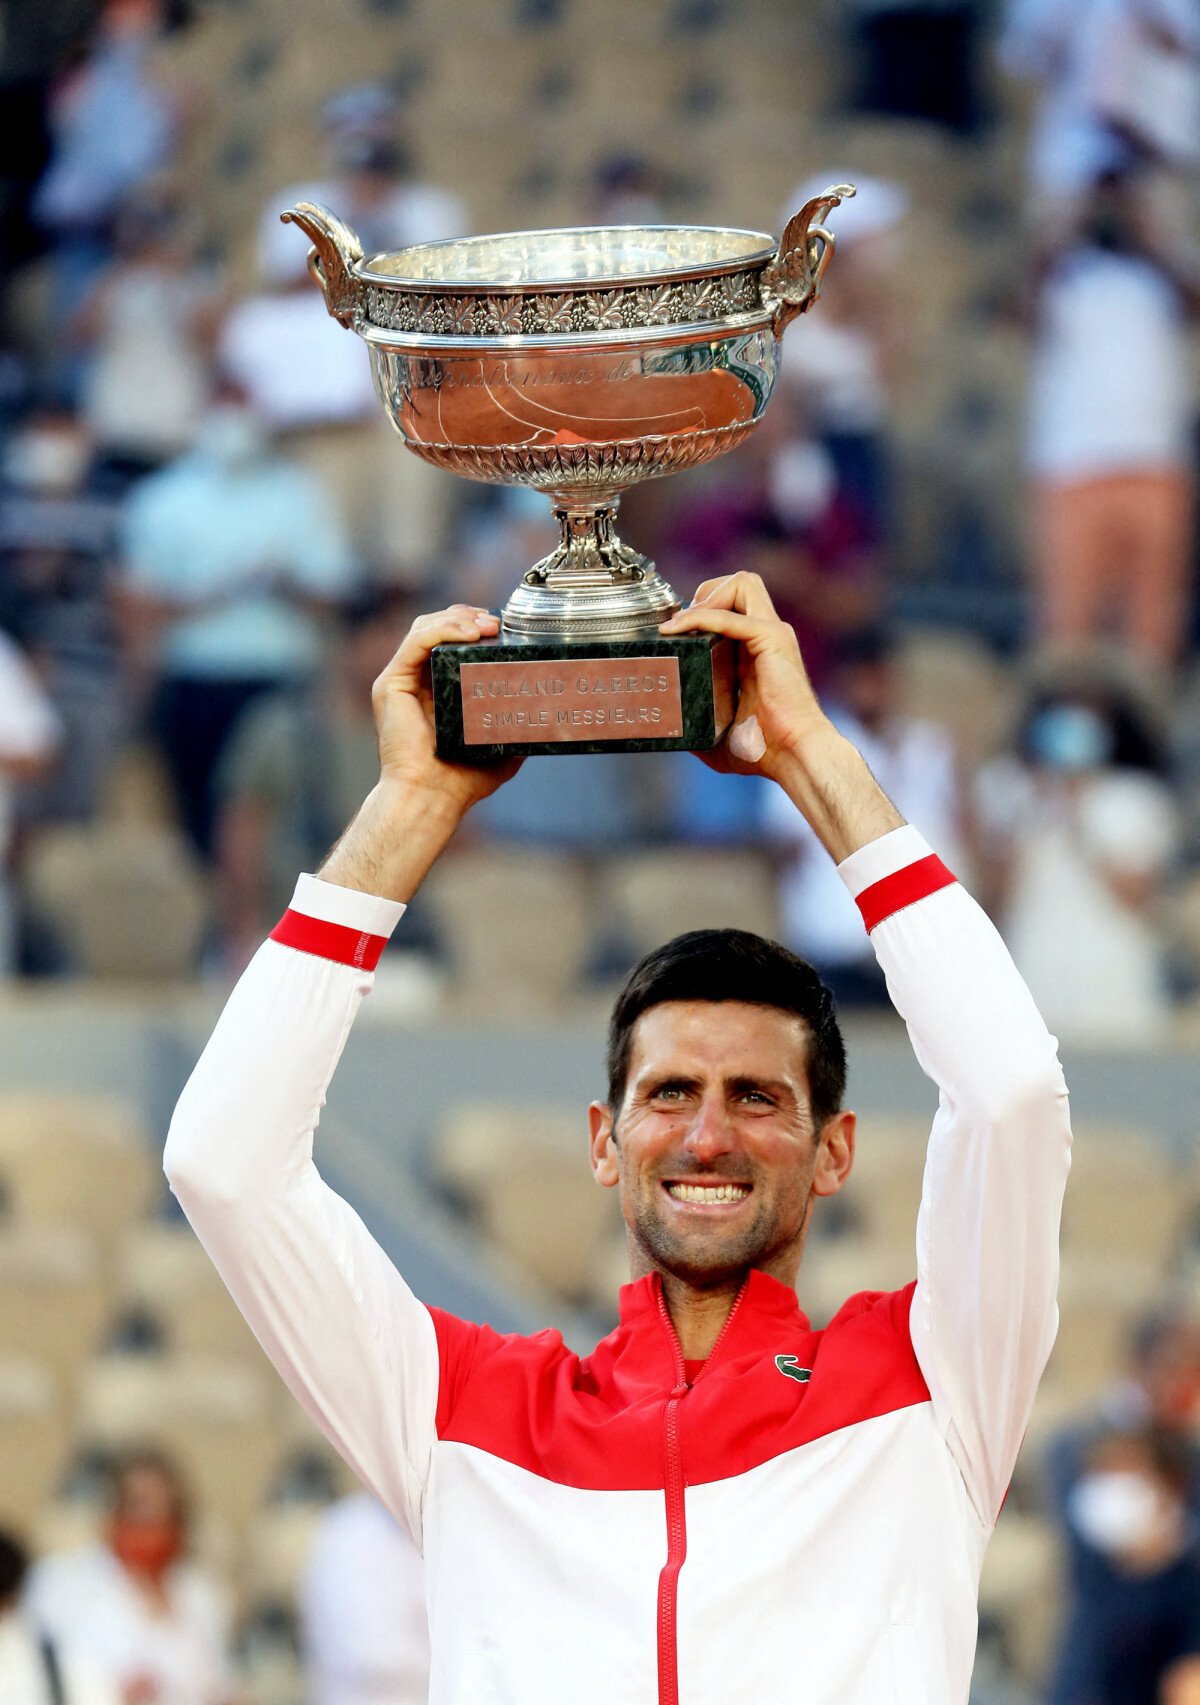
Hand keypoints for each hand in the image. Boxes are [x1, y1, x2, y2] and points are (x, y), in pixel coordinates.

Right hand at [372, 604, 520, 814]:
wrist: (432, 796)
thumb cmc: (461, 780)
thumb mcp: (501, 747)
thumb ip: (517, 727)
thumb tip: (548, 714)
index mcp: (437, 690)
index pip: (450, 642)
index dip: (474, 627)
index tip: (502, 629)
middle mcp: (416, 681)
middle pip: (436, 627)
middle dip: (468, 616)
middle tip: (496, 623)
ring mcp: (401, 681)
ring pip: (424, 627)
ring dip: (457, 618)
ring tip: (486, 626)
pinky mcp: (390, 685)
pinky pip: (415, 642)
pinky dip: (442, 629)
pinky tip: (469, 633)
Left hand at [659, 572, 828, 780]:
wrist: (792, 755)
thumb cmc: (764, 750)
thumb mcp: (719, 735)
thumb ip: (699, 723)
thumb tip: (670, 729)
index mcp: (757, 651)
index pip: (733, 605)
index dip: (702, 609)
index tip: (674, 632)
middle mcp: (767, 635)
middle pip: (740, 583)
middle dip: (705, 593)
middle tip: (679, 624)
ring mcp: (773, 634)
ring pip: (742, 583)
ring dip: (706, 596)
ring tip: (681, 623)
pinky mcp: (772, 640)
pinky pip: (731, 615)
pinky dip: (701, 616)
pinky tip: (677, 629)